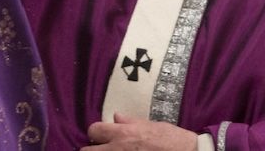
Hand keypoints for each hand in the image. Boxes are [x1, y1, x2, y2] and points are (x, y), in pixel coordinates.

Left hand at [82, 113, 197, 149]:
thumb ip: (131, 122)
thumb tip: (116, 117)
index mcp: (123, 133)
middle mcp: (118, 149)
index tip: (102, 135)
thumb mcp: (152, 125)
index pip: (94, 130)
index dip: (97, 132)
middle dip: (92, 149)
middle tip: (102, 149)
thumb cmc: (172, 139)